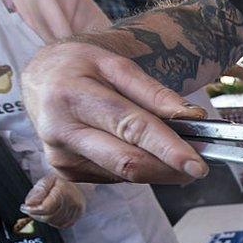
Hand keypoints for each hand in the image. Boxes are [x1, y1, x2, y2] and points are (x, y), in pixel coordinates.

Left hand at [20, 172, 85, 228]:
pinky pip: (61, 225)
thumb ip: (37, 191)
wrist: (79, 188)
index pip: (46, 208)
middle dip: (36, 215)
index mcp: (63, 191)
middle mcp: (72, 202)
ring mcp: (76, 211)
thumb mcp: (47, 180)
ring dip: (44, 218)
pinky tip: (50, 214)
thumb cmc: (60, 184)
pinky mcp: (76, 218)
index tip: (24, 208)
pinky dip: (52, 222)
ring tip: (40, 210)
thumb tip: (29, 203)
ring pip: (54, 222)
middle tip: (29, 210)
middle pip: (49, 217)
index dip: (33, 210)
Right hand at [22, 42, 209, 183]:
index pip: (130, 128)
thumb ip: (155, 92)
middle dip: (169, 169)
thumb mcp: (118, 65)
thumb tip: (192, 117)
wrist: (43, 78)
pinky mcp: (66, 172)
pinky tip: (138, 150)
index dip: (167, 149)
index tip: (196, 165)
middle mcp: (61, 130)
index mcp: (72, 96)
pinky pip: (115, 177)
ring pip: (125, 175)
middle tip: (199, 167)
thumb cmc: (83, 68)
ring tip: (170, 152)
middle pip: (127, 162)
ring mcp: (61, 156)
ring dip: (157, 169)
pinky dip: (137, 167)